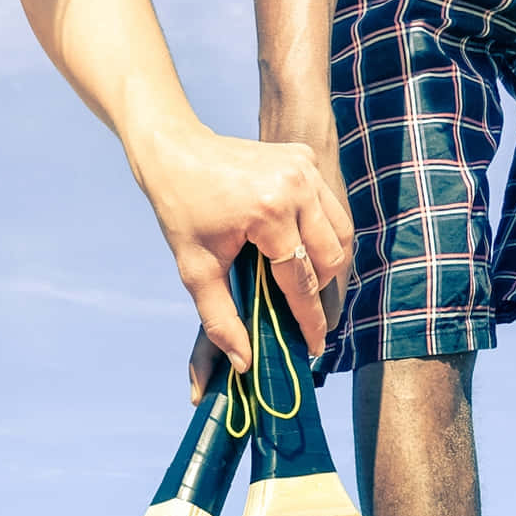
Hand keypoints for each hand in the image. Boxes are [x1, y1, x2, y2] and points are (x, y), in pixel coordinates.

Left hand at [133, 125, 352, 398]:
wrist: (175, 151)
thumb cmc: (182, 212)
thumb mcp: (195, 270)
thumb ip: (220, 319)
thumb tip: (244, 363)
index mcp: (270, 214)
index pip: (302, 280)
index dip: (310, 320)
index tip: (314, 347)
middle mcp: (296, 187)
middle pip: (331, 258)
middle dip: (319, 290)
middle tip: (302, 311)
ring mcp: (305, 168)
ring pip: (341, 231)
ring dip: (327, 262)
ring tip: (303, 281)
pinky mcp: (306, 157)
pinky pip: (330, 205)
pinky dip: (322, 229)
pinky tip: (299, 242)